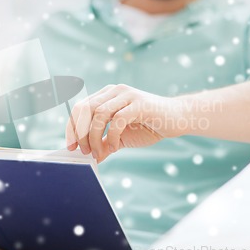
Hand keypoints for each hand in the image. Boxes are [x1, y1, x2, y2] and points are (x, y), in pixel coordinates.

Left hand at [66, 84, 184, 161]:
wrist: (178, 119)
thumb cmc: (149, 126)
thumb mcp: (121, 138)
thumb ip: (105, 144)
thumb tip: (91, 158)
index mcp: (107, 95)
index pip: (80, 108)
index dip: (71, 128)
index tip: (71, 147)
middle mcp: (115, 91)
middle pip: (85, 108)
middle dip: (79, 132)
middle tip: (83, 151)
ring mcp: (127, 95)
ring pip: (99, 113)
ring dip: (94, 136)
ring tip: (98, 152)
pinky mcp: (140, 103)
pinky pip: (118, 119)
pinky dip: (111, 136)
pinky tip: (113, 147)